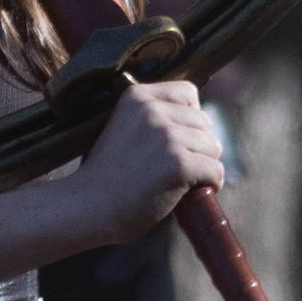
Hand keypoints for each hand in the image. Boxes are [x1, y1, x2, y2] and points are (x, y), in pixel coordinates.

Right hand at [75, 75, 223, 243]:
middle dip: (199, 145)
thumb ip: (150, 119)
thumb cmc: (104, 176)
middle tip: (179, 168)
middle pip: (205, 122)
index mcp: (137, 96)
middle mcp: (153, 110)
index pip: (187, 92)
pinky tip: (192, 193)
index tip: (179, 139)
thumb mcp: (122, 129)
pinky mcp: (179, 163)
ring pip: (213, 146)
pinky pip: (215, 170)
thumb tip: (197, 118)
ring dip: (205, 165)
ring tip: (181, 181)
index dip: (190, 117)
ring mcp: (166, 136)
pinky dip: (210, 184)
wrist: (86, 208)